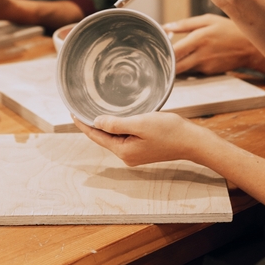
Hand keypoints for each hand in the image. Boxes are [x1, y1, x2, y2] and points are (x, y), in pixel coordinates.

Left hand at [73, 112, 202, 166]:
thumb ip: (116, 124)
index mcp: (123, 151)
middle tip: (81, 108)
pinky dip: (118, 127)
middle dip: (92, 124)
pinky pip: (124, 137)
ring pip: (114, 137)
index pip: (97, 136)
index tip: (73, 112)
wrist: (192, 141)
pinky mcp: (143, 149)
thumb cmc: (169, 132)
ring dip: (106, 125)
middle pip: (104, 138)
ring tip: (95, 111)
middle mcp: (127, 155)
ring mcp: (135, 153)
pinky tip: (117, 118)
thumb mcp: (140, 124)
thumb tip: (96, 122)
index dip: (84, 124)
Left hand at [165, 14, 264, 74]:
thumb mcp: (208, 20)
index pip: (174, 51)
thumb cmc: (229, 30)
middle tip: (158, 58)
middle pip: (176, 66)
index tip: (155, 50)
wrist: (250, 47)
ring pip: (183, 70)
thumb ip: (185, 24)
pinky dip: (188, 66)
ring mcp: (205, 66)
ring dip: (176, 66)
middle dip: (166, 64)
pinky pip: (193, 71)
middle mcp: (201, 55)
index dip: (162, 53)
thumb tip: (166, 26)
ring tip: (172, 57)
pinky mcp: (209, 72)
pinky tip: (190, 59)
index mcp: (198, 39)